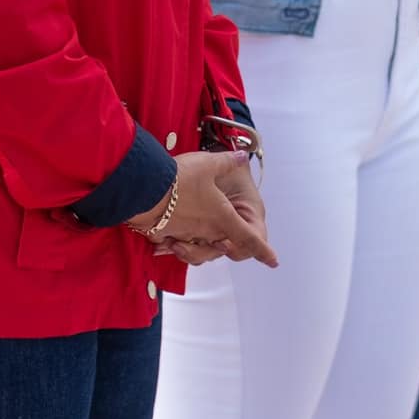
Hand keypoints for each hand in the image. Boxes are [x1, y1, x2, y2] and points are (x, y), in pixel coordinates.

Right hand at [129, 151, 276, 267]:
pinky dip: (176, 241)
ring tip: (193, 233)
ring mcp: (187, 235)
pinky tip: (168, 235)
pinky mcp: (167, 235)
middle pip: (222, 246)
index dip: (263, 251)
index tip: (274, 262)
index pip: (250, 239)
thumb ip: (226, 162)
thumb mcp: (208, 165)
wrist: (144, 190)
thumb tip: (241, 157)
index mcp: (223, 218)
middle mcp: (207, 231)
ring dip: (198, 245)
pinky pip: (177, 242)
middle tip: (227, 240)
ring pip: (199, 247)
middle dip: (226, 245)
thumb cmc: (181, 179)